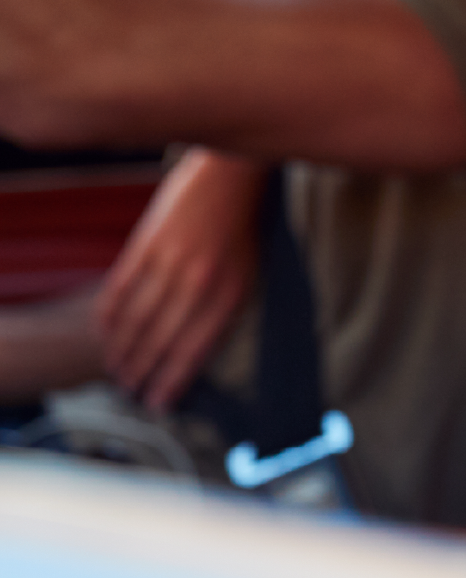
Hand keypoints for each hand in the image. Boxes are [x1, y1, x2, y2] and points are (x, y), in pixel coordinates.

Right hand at [94, 150, 264, 409]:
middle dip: (143, 372)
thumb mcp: (249, 271)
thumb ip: (223, 308)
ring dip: (122, 351)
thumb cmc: (244, 225)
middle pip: (161, 341)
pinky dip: (109, 316)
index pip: (196, 350)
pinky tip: (104, 334)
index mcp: (231, 293)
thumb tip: (196, 348)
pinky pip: (120, 290)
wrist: (231, 173)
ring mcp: (170, 264)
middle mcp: (200, 283)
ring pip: (136, 321)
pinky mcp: (146, 245)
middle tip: (131, 392)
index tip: (160, 403)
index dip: (174, 381)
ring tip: (116, 370)